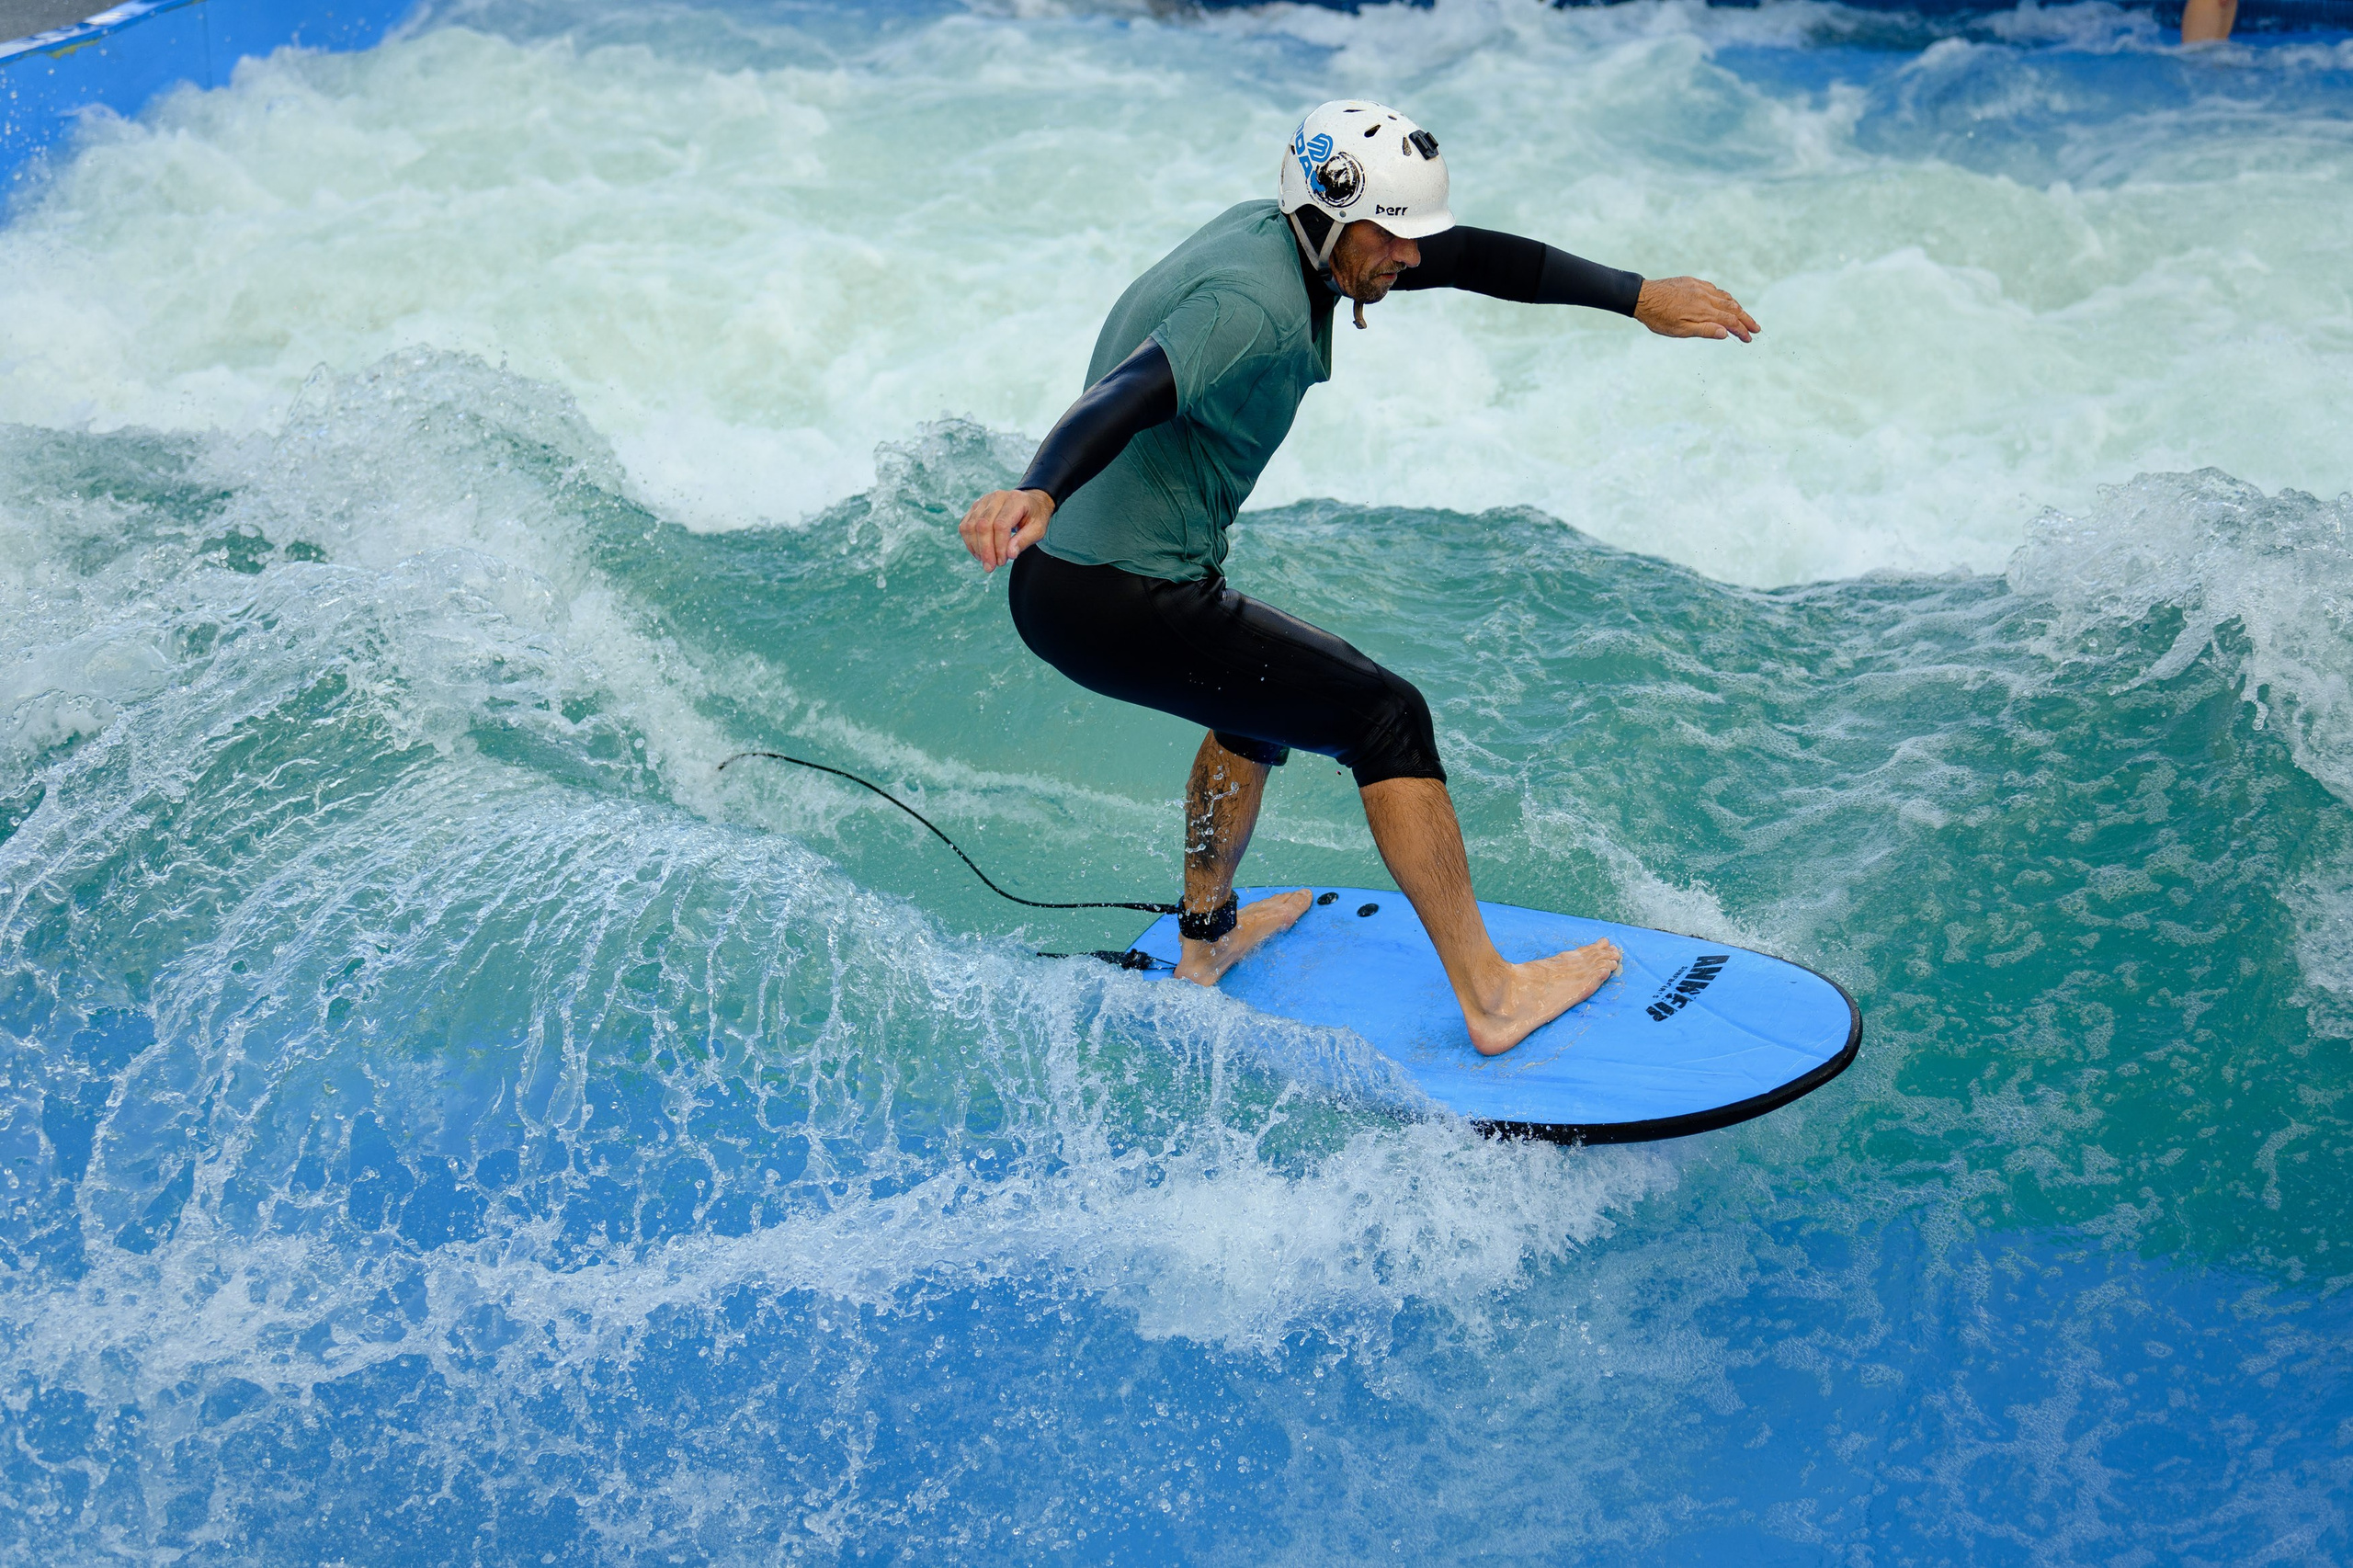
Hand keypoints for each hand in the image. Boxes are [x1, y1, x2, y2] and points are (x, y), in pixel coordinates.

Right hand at [958, 488, 1053, 571]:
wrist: (1029, 503)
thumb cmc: (1034, 517)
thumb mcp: (1038, 529)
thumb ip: (1024, 541)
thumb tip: (1009, 554)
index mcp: (1015, 500)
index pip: (1001, 525)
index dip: (999, 546)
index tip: (1003, 562)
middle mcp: (997, 497)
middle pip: (983, 525)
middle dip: (985, 550)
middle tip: (990, 567)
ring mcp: (983, 501)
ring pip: (971, 526)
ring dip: (976, 548)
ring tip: (986, 561)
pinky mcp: (975, 507)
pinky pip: (965, 526)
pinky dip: (969, 542)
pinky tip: (979, 554)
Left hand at [1634, 277, 1758, 342]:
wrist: (1641, 296)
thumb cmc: (1658, 317)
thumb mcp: (1679, 330)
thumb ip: (1704, 330)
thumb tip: (1726, 333)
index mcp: (1703, 310)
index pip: (1730, 321)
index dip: (1741, 330)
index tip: (1749, 339)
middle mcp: (1705, 296)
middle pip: (1732, 307)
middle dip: (1746, 318)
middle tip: (1756, 328)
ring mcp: (1700, 287)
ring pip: (1725, 297)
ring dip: (1737, 307)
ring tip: (1744, 316)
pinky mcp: (1693, 282)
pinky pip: (1714, 289)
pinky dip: (1724, 296)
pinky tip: (1724, 301)